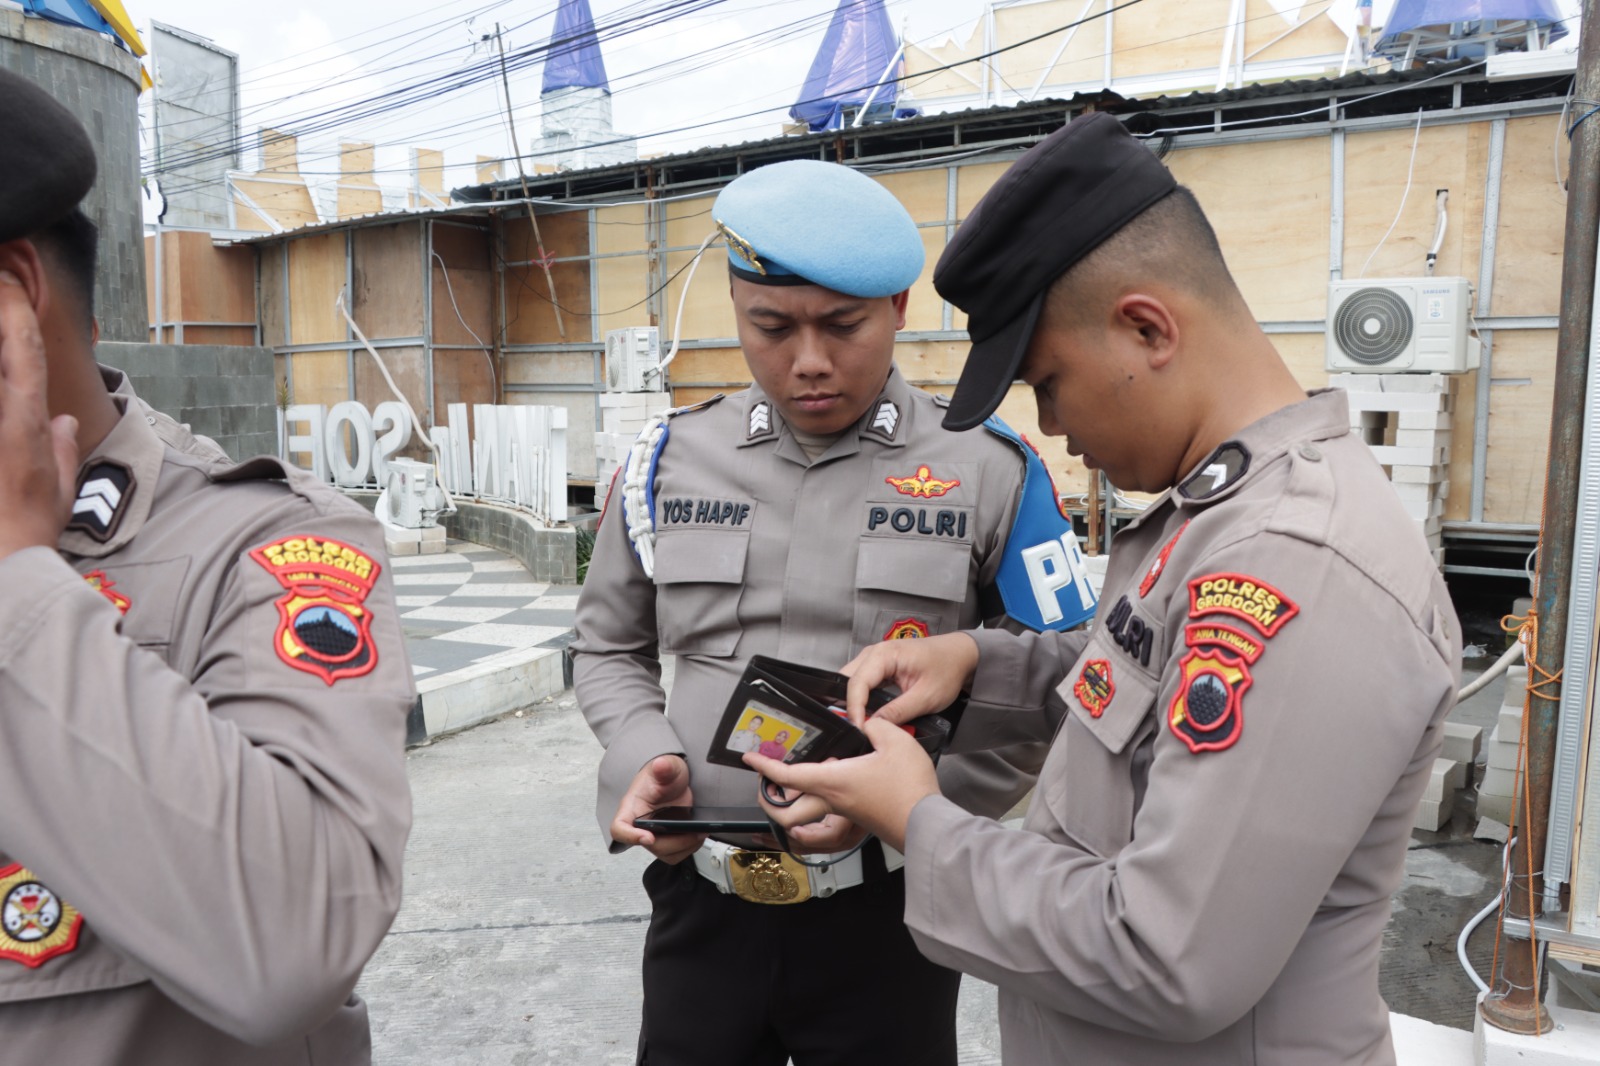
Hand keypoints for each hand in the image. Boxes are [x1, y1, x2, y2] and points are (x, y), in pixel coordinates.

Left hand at [0, 272, 76, 562]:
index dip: (17, 310)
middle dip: (0, 326)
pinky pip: (0, 402)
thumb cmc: (29, 529)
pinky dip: (2, 389)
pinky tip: (3, 397)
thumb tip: (64, 422)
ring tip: (1, 343)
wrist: (1, 560)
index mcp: (27, 419)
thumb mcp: (58, 487)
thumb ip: (63, 448)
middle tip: (0, 285)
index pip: (25, 350)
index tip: (9, 281)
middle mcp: (1, 414)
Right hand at [611, 755, 703, 863]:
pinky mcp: (667, 840)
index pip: (619, 828)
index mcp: (631, 808)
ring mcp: (654, 835)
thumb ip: (664, 767)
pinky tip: (698, 834)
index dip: (630, 836)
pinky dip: (689, 847)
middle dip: (673, 842)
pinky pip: (676, 853)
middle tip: (692, 832)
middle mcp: (639, 826)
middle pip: (650, 845)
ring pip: (665, 853)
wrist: (673, 779)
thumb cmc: (663, 775)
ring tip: (699, 832)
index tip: (648, 836)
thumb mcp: (666, 767)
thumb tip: (660, 765)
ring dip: (684, 847)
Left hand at [746, 717, 939, 852]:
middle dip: (770, 802)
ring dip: (795, 803)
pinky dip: (820, 799)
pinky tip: (835, 779)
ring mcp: (846, 814)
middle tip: (765, 784)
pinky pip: (830, 813)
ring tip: (795, 781)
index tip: (751, 758)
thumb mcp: (895, 741)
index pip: (788, 776)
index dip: (765, 766)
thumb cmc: (910, 789)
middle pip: (788, 814)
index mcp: (833, 782)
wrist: (927, 823)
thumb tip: (868, 723)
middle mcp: (834, 802)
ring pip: (808, 816)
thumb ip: (876, 725)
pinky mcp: (859, 819)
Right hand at [842, 632, 978, 725]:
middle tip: (856, 729)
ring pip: (851, 682)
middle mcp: (874, 653)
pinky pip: (861, 683)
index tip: (858, 729)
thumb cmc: (946, 669)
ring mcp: (874, 659)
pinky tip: (866, 714)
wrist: (959, 656)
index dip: (854, 709)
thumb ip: (898, 712)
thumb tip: (873, 726)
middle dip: (847, 705)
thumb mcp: (925, 697)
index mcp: (884, 654)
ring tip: (860, 724)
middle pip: (847, 680)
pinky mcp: (878, 667)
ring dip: (852, 703)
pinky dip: (860, 699)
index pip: (857, 683)